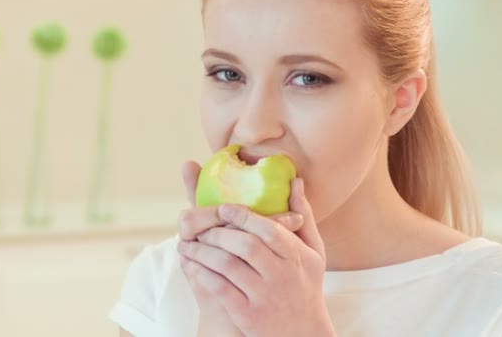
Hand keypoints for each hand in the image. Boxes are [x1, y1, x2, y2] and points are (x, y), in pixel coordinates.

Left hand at [177, 176, 335, 336]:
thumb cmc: (306, 287)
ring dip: (203, 252)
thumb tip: (294, 180)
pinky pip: (219, 289)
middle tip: (200, 227)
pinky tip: (192, 266)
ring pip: (227, 266)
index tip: (222, 207)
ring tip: (188, 244)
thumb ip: (302, 216)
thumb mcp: (313, 252)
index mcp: (297, 256)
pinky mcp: (248, 315)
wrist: (303, 335)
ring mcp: (264, 297)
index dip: (242, 216)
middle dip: (217, 232)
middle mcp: (282, 275)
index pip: (268, 229)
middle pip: (245, 245)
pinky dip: (202, 274)